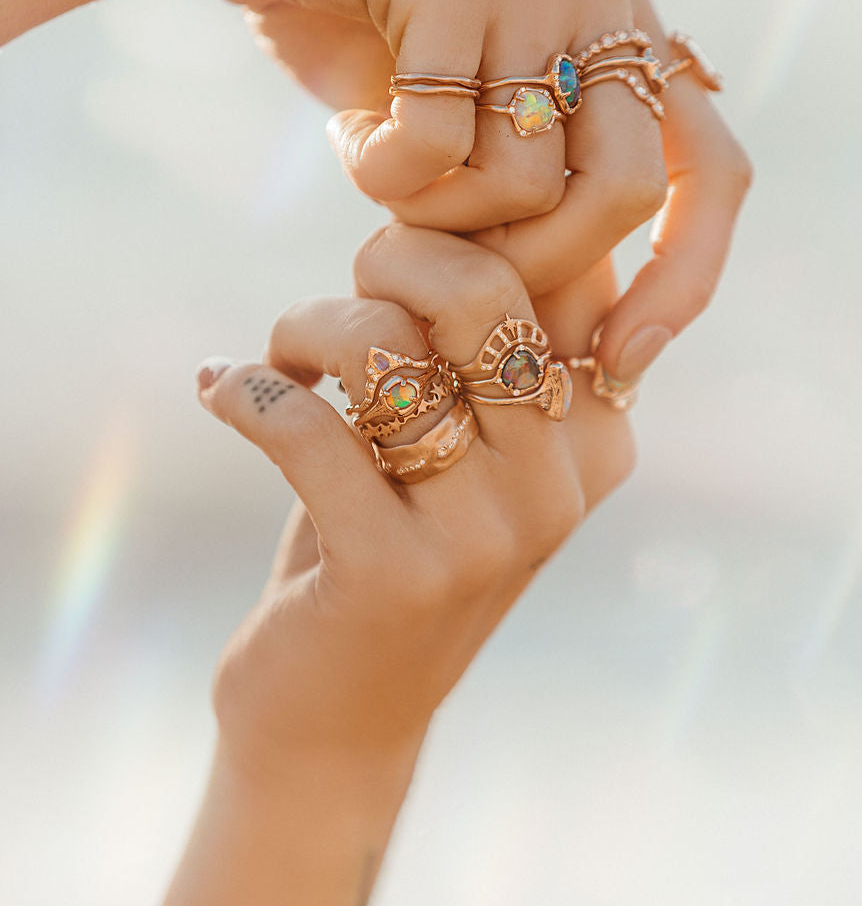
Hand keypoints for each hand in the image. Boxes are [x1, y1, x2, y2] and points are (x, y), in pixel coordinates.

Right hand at [145, 0, 749, 390]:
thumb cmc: (352, 18)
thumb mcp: (465, 108)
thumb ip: (535, 180)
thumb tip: (592, 329)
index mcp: (620, 18)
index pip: (713, 169)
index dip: (686, 276)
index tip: (624, 363)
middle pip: (630, 191)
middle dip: (544, 267)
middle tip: (457, 267)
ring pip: (527, 184)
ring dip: (439, 217)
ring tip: (385, 168)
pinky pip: (438, 148)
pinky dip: (384, 175)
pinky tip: (348, 134)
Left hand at [195, 225, 633, 772]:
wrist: (340, 713)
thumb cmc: (390, 539)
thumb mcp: (465, 437)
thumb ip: (490, 334)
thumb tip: (465, 192)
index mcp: (599, 435)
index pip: (560, 268)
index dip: (467, 226)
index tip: (400, 244)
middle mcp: (565, 484)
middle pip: (484, 289)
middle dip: (390, 258)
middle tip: (346, 288)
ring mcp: (488, 534)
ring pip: (387, 348)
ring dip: (304, 327)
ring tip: (275, 353)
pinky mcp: (395, 572)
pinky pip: (304, 427)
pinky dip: (244, 390)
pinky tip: (217, 388)